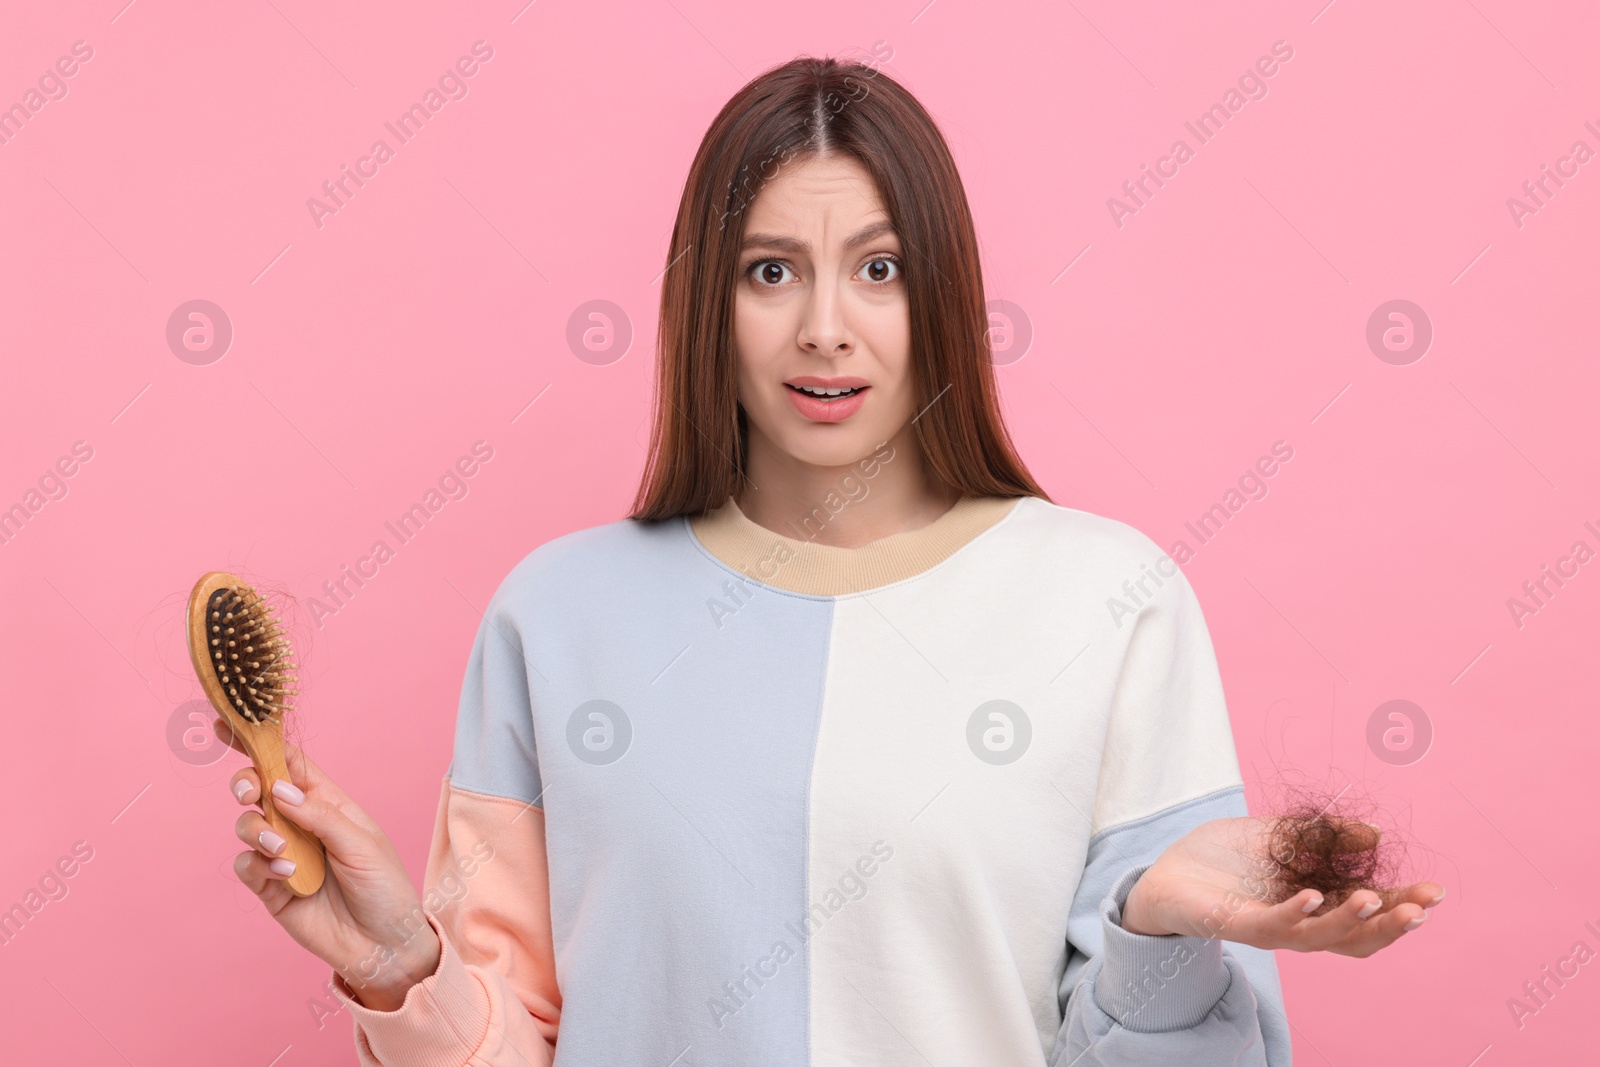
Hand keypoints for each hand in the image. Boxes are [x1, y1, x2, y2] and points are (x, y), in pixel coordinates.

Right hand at [218, 717, 441, 1008]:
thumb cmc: (384, 888)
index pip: (290, 764)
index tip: (229, 723)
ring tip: (283, 852)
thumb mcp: (362, 844)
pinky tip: (284, 875)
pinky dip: (257, 866)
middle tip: (250, 795)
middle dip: (245, 785)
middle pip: (258, 790)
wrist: (384, 946)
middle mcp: (301, 824)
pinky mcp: (270, 888)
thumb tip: (278, 788)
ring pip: (246, 826)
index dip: (261, 743)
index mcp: (328, 803)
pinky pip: (245, 866)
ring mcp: (283, 855)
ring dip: (256, 832)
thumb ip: (319, 816)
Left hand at [1119, 815, 1444, 957]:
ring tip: (1373, 900)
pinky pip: (1270, 925)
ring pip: (1318, 936)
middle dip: (1391, 922)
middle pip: (1355, 934)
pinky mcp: (1236, 923)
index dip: (1402, 903)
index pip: (1369, 909)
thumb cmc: (1226, 858)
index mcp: (1316, 900)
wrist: (1167, 872)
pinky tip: (1309, 895)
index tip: (1435, 891)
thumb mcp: (1282, 835)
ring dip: (1349, 920)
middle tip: (1422, 908)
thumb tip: (1375, 834)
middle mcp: (1300, 921)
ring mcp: (1269, 926)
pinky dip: (1293, 912)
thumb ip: (1325, 835)